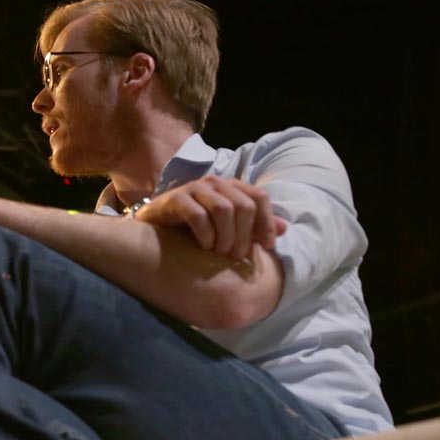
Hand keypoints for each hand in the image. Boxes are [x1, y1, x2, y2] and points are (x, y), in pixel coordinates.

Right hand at [135, 176, 286, 260]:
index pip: (259, 197)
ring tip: (220, 253)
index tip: (266, 246)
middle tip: (237, 256)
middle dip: (244, 235)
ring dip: (226, 237)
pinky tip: (204, 247)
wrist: (156, 224)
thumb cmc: (194, 226)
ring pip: (224, 210)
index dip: (266, 222)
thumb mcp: (228, 226)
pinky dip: (206, 235)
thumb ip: (254, 226)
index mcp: (231, 186)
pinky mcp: (176, 199)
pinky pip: (198, 216)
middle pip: (243, 206)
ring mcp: (195, 189)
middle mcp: (215, 183)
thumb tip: (283, 229)